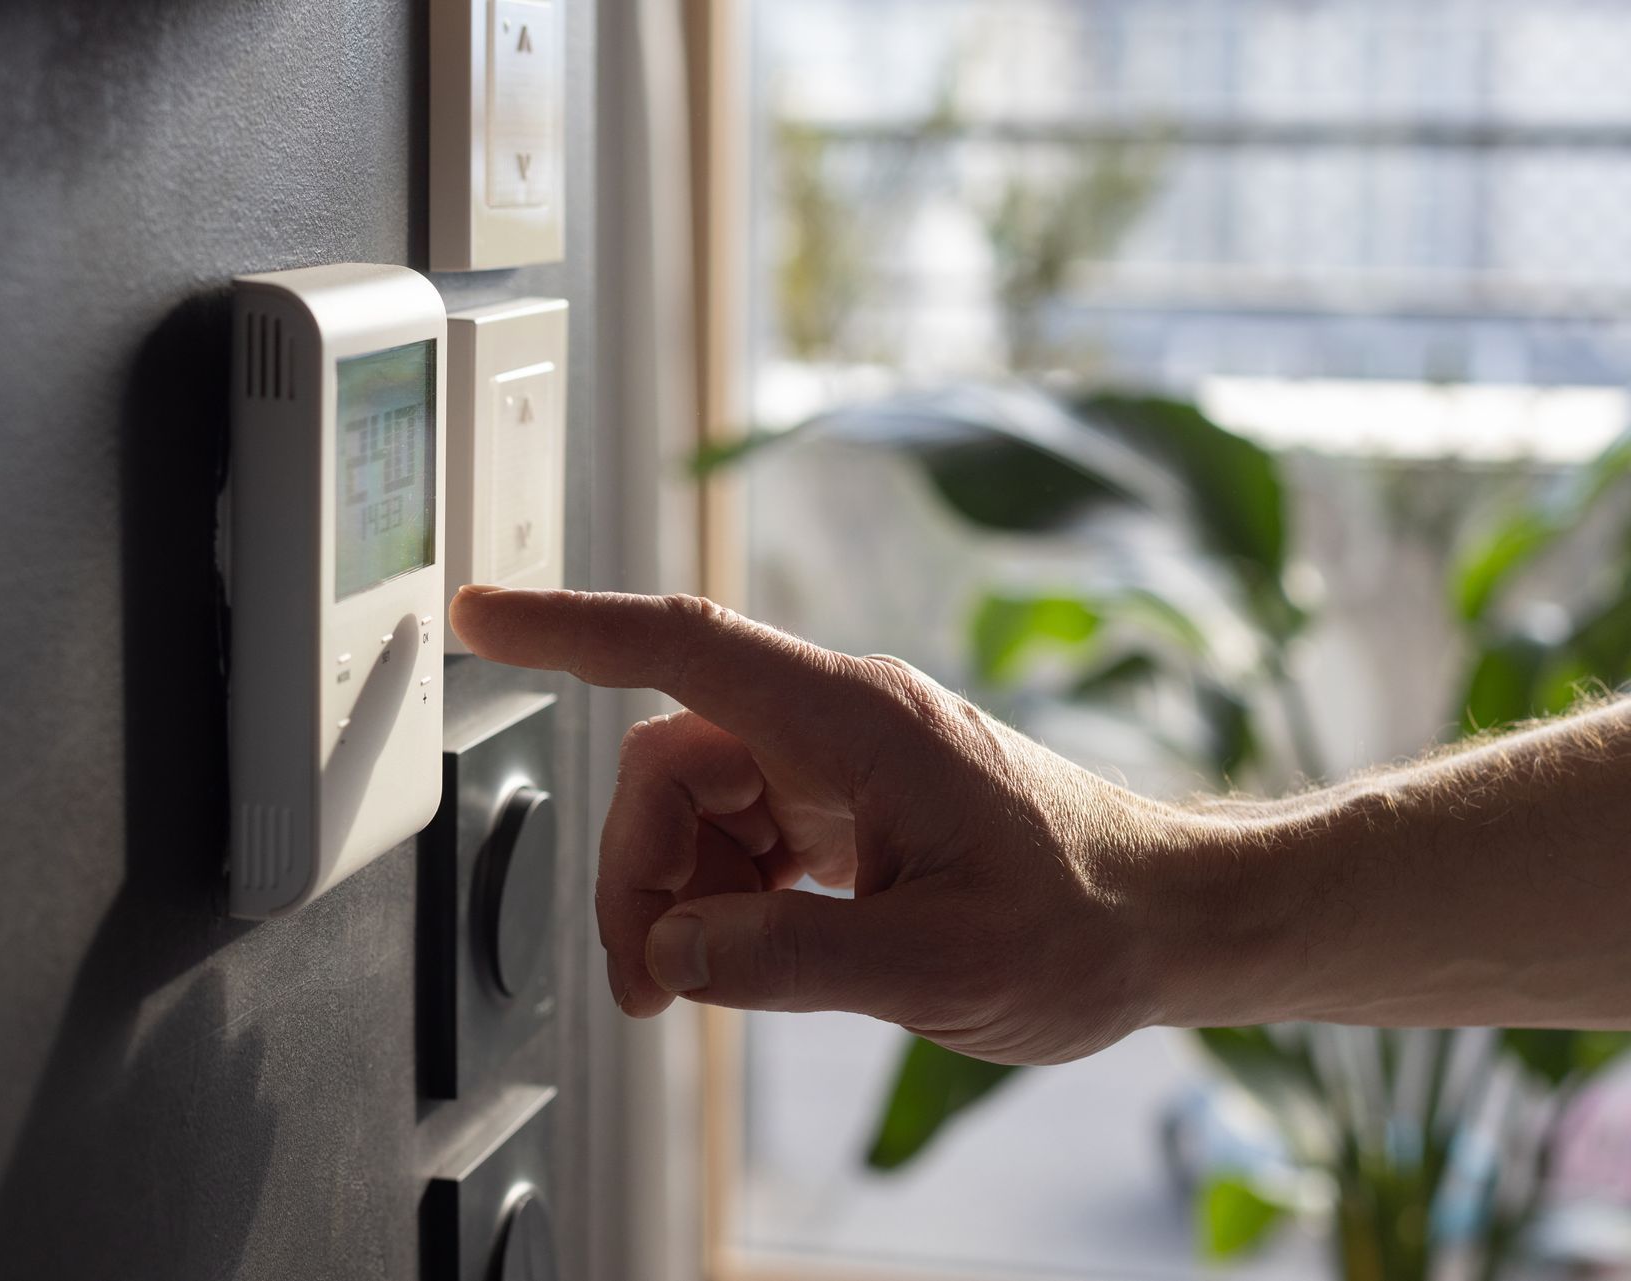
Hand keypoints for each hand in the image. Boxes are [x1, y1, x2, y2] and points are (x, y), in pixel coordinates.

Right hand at [449, 587, 1190, 1064]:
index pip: (681, 647)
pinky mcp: (847, 801)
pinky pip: (737, 830)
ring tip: (706, 982)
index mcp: (856, 722)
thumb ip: (792, 960)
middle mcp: (838, 722)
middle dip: (636, 872)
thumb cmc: (1084, 925)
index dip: (569, 627)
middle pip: (666, 763)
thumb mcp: (941, 968)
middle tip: (653, 984)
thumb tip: (671, 950)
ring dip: (675, 894)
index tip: (482, 615)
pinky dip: (720, 896)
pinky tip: (756, 950)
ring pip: (692, 802)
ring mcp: (841, 760)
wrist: (1167, 919)